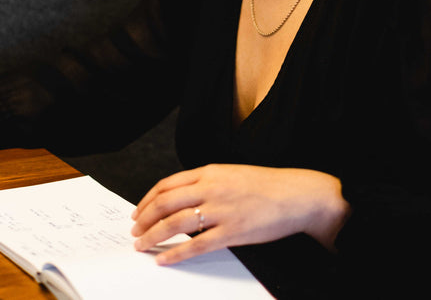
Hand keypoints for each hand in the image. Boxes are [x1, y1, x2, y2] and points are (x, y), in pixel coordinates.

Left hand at [130, 164, 350, 264]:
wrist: (296, 195)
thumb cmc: (266, 185)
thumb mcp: (230, 173)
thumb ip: (205, 182)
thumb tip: (180, 198)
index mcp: (209, 172)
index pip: (166, 185)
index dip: (147, 200)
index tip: (138, 212)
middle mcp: (211, 188)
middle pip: (165, 204)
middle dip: (144, 219)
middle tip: (134, 231)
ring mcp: (220, 211)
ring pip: (175, 224)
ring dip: (152, 236)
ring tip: (141, 245)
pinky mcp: (232, 232)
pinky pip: (196, 245)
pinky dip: (175, 253)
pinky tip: (163, 258)